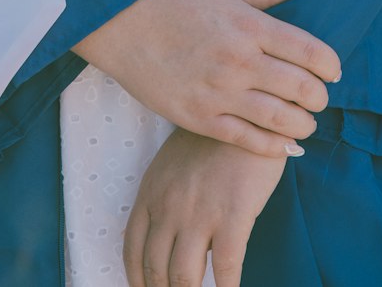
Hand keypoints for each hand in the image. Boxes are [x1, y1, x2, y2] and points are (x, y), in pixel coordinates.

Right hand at [72, 0, 339, 156]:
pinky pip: (247, 140)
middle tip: (318, 100)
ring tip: (304, 123)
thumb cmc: (175, 3)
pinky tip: (285, 146)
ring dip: (303, 126)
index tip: (332, 71)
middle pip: (302, 89)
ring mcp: (220, 92)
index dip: (330, 66)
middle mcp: (240, 60)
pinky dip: (274, 148)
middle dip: (320, 99)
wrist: (123, 25)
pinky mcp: (200, 118)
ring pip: (280, 120)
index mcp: (249, 25)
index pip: (310, 51)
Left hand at [123, 129, 286, 286]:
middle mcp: (169, 207)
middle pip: (156, 270)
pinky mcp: (232, 215)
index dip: (137, 281)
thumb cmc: (214, 139)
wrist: (247, 112)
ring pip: (183, 277)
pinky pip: (225, 269)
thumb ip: (165, 199)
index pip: (133, 251)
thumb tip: (169, 241)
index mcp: (151, 193)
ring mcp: (199, 212)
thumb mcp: (174, 164)